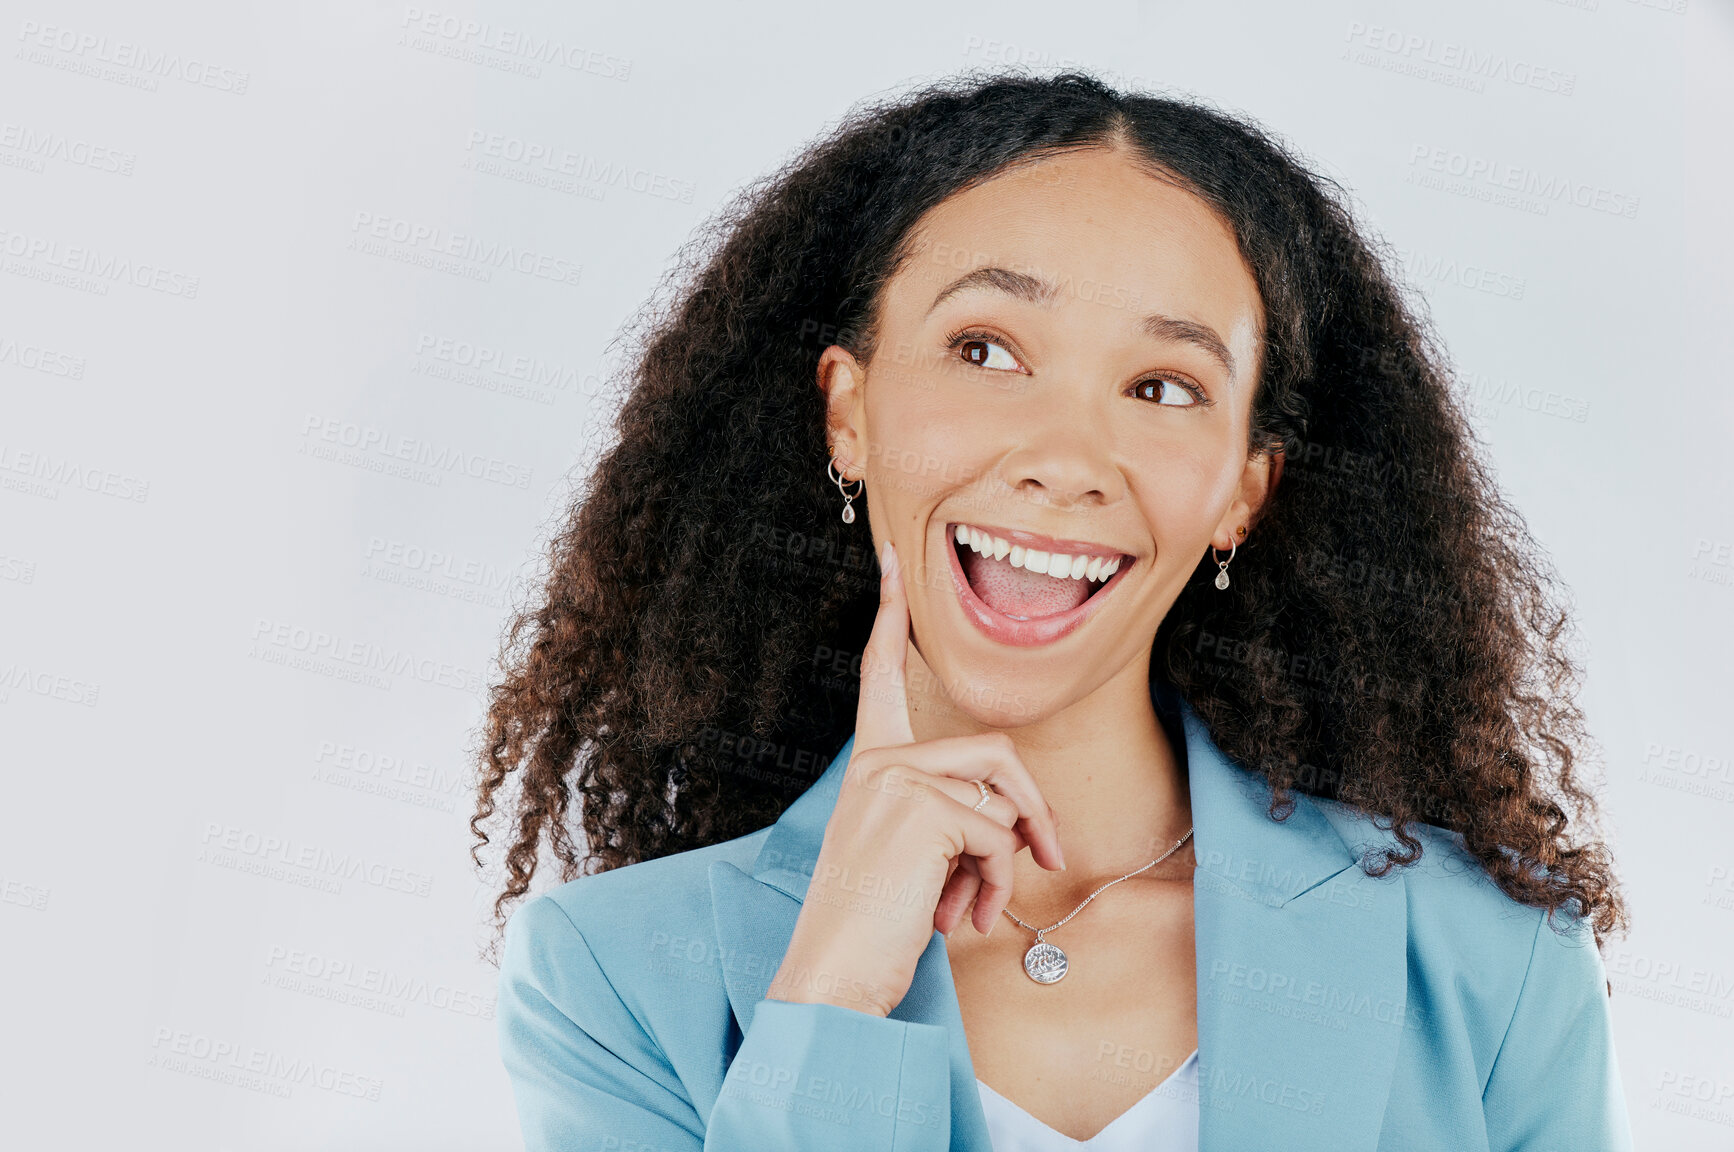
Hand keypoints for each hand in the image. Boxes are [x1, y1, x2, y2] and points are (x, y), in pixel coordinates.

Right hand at [764, 540, 1064, 1017]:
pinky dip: (998, 883)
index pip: (881, 677)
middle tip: (1048, 860)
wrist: (833, 977)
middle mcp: (878, 764)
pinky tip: (966, 917)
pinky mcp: (919, 808)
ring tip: (980, 907)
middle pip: (996, 750)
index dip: (887, 616)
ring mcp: (896, 780)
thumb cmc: (874, 927)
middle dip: (1034, 809)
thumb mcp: (917, 859)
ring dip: (1010, 861)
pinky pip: (999, 834)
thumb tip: (1025, 824)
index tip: (889, 560)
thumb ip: (955, 820)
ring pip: (1003, 794)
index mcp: (870, 768)